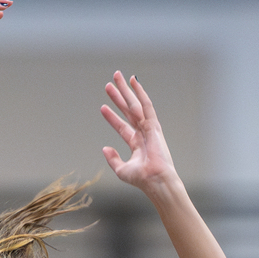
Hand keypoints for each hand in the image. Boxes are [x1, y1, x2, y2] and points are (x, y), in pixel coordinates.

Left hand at [100, 72, 178, 192]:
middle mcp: (143, 134)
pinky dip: (140, 92)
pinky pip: (146, 105)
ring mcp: (149, 128)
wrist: (156, 181)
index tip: (102, 107)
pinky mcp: (153, 125)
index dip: (112, 117)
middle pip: (128, 111)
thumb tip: (105, 148)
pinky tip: (134, 81)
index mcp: (137, 144)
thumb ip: (113, 159)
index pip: (122, 126)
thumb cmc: (142, 179)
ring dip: (126, 90)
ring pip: (135, 104)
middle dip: (119, 97)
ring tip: (117, 77)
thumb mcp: (122, 170)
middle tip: (109, 84)